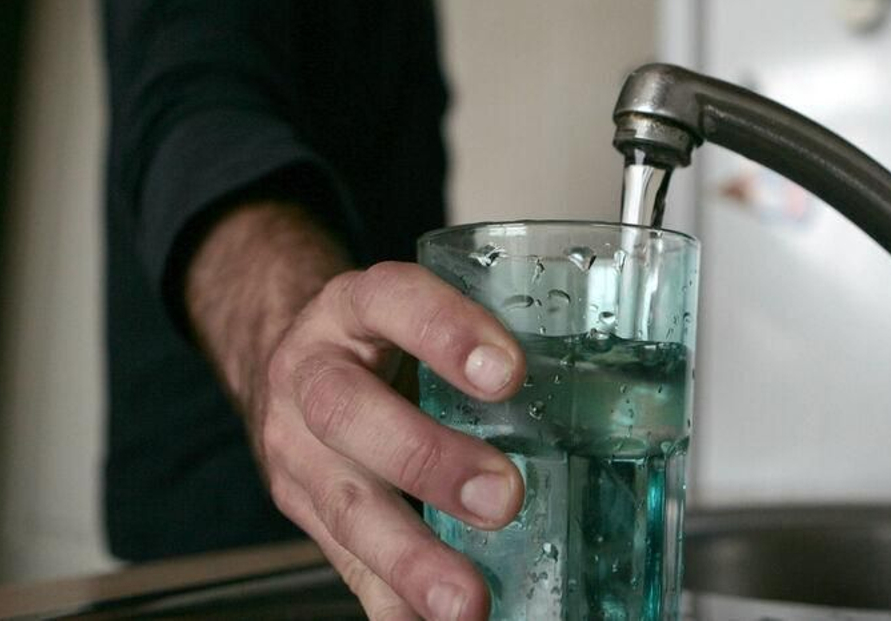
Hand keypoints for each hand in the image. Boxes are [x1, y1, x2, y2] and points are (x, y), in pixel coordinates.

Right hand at [186, 203, 526, 620]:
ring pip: (344, 504)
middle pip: (350, 412)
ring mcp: (296, 448)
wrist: (288, 358)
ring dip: (411, 558)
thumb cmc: (377, 339)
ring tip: (467, 600)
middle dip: (429, 461)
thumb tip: (602, 390)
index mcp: (352, 309)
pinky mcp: (302, 509)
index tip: (508, 373)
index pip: (392, 300)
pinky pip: (343, 564)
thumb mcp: (413, 313)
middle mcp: (312, 374)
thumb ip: (479, 344)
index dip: (445, 332)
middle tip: (502, 498)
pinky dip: (390, 602)